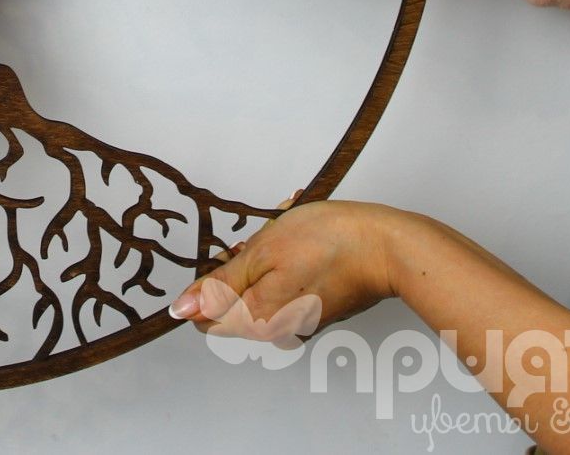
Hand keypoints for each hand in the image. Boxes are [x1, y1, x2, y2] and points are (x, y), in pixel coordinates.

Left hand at [168, 199, 402, 340]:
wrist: (387, 248)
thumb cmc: (328, 243)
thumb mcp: (262, 253)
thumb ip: (220, 285)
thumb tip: (182, 309)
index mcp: (257, 323)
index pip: (205, 317)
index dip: (209, 282)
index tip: (229, 256)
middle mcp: (276, 333)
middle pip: (233, 301)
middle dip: (240, 265)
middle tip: (263, 240)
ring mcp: (298, 323)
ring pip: (259, 290)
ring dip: (265, 260)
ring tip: (288, 235)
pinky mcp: (315, 311)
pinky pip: (284, 288)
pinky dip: (286, 265)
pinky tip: (304, 243)